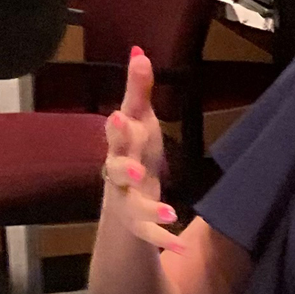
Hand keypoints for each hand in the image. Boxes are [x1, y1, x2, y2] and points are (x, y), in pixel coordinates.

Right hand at [102, 46, 183, 253]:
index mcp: (121, 149)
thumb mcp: (140, 122)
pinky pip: (149, 237)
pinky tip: (179, 243)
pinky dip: (162, 240)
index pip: (117, 137)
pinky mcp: (138, 229)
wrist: (122, 204)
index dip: (118, 129)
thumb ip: (139, 89)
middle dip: (123, 169)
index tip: (121, 118)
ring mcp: (125, 204)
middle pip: (116, 172)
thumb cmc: (133, 153)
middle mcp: (118, 177)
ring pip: (132, 208)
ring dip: (148, 211)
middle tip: (136, 169)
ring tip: (169, 214)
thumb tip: (139, 50)